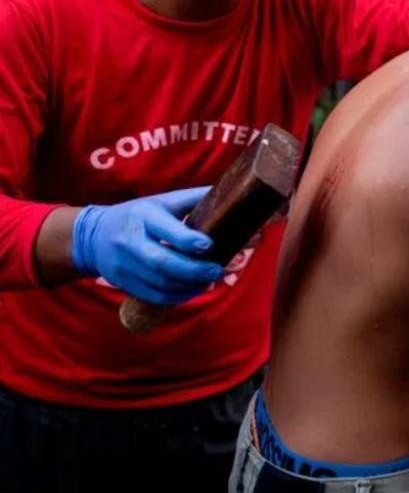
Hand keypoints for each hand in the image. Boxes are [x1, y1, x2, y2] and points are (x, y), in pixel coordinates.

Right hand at [71, 187, 223, 305]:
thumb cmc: (139, 215)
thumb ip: (193, 199)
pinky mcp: (122, 283)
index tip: (210, 246)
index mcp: (143, 216)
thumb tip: (231, 194)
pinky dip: (176, 297)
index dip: (189, 240)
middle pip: (162, 262)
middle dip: (194, 270)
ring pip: (159, 283)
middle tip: (217, 270)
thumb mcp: (162, 201)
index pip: (166, 231)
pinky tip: (192, 290)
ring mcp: (124, 265)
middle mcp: (130, 241)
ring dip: (189, 286)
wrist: (93, 236)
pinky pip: (152, 296)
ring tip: (209, 280)